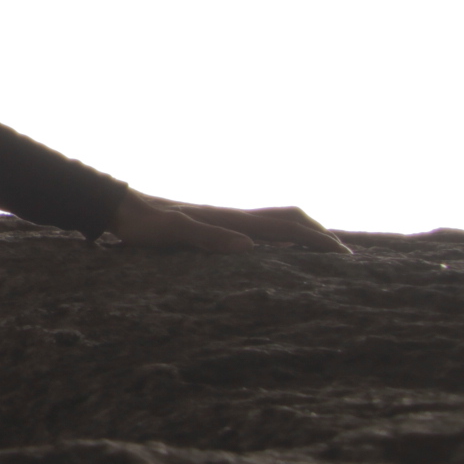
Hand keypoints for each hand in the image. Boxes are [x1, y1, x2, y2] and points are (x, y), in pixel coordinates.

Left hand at [105, 189, 350, 253]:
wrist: (120, 208)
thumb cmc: (143, 223)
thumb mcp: (171, 232)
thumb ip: (206, 237)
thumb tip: (247, 246)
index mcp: (230, 218)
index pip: (285, 227)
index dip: (315, 240)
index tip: (344, 254)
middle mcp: (233, 216)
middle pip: (287, 218)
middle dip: (317, 232)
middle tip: (343, 255)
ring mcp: (224, 219)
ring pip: (274, 221)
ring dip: (301, 232)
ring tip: (320, 252)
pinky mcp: (213, 224)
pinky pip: (257, 229)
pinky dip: (278, 237)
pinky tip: (275, 251)